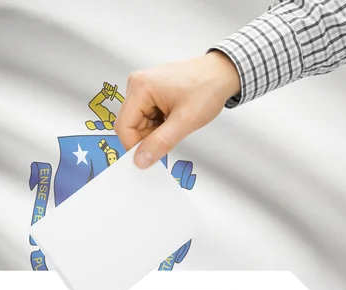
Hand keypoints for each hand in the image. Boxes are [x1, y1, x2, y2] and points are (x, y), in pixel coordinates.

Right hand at [114, 51, 239, 167]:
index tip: (148, 158)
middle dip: (147, 138)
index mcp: (140, 87)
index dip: (134, 146)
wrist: (221, 73)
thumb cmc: (207, 88)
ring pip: (138, 124)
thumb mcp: (185, 121)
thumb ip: (161, 142)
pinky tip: (173, 120)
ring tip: (176, 124)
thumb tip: (140, 160)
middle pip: (130, 125)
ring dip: (154, 132)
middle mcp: (136, 84)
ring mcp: (142, 87)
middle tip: (170, 139)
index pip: (123, 126)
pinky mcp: (149, 92)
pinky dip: (158, 126)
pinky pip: (146, 117)